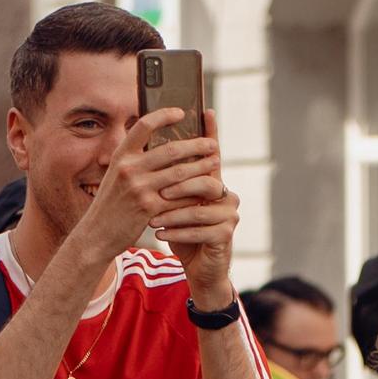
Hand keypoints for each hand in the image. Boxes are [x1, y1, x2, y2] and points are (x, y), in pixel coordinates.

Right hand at [72, 110, 226, 269]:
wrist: (96, 234)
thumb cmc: (111, 204)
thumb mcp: (116, 175)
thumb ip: (134, 160)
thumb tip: (161, 145)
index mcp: (121, 155)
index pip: (144, 125)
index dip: (164, 115)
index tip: (181, 112)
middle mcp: (129, 168)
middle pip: (171, 150)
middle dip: (196, 145)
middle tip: (212, 144)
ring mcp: (139, 188)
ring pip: (180, 173)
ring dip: (201, 167)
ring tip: (214, 163)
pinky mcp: (149, 209)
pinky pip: (179, 198)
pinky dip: (194, 194)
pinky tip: (205, 190)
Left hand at [148, 110, 240, 301]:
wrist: (200, 268)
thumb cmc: (183, 232)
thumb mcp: (173, 204)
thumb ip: (168, 180)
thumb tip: (148, 150)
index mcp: (213, 182)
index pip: (212, 153)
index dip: (211, 131)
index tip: (206, 110)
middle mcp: (226, 194)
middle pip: (204, 180)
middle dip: (178, 186)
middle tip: (157, 191)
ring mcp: (229, 214)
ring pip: (199, 208)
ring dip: (173, 214)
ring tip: (152, 219)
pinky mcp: (227, 234)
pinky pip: (200, 230)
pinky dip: (177, 233)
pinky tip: (160, 235)